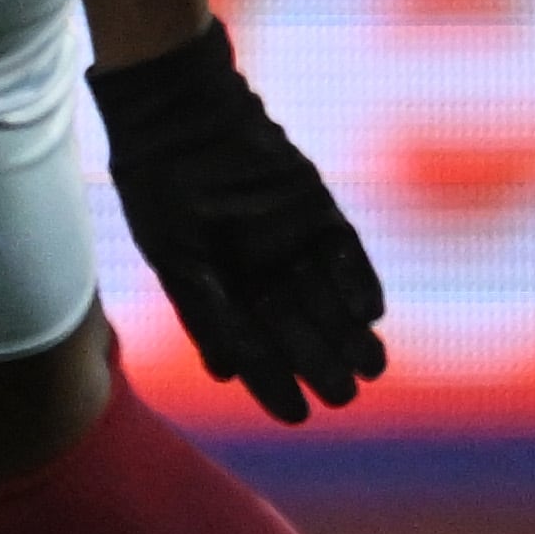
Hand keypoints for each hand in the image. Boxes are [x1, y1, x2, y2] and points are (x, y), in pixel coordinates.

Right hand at [93, 21, 385, 424]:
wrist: (181, 118)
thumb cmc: (162, 190)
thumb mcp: (176, 260)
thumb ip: (205, 315)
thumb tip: (225, 374)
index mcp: (217, 290)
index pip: (251, 347)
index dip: (274, 382)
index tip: (298, 415)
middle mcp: (256, 271)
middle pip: (297, 328)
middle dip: (321, 362)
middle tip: (344, 395)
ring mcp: (289, 241)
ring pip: (327, 298)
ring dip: (350, 333)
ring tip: (372, 367)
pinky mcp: (317, 211)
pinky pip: (347, 254)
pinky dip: (359, 282)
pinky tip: (372, 313)